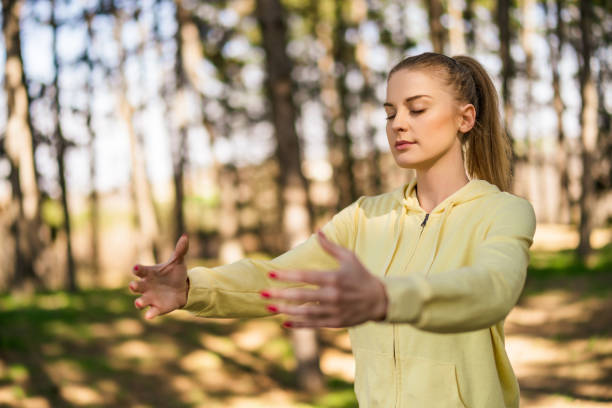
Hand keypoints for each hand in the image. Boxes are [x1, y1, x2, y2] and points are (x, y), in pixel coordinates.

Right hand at [129, 234, 189, 318]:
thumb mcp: (178, 261)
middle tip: (133, 286)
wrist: (183, 288)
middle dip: (134, 286)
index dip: (138, 269)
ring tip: (139, 303)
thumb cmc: (175, 273)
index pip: (140, 271)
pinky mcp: (158, 308)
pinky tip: (149, 316)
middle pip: (136, 286)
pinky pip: (152, 312)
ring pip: (141, 301)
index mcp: (149, 273)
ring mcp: (151, 298)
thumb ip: (180, 250)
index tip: (136, 268)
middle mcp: (146, 286)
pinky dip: (151, 314)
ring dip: (139, 302)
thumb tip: (186, 237)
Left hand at [262, 230, 387, 327]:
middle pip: (301, 296)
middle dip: (280, 295)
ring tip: (270, 307)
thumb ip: (331, 246)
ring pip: (305, 313)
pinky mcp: (335, 322)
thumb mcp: (349, 257)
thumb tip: (317, 231)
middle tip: (262, 293)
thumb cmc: (362, 275)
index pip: (305, 276)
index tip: (270, 274)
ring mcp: (333, 311)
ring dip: (286, 310)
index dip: (286, 275)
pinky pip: (313, 324)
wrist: (379, 300)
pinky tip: (285, 322)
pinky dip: (298, 325)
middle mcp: (332, 296)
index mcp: (334, 278)